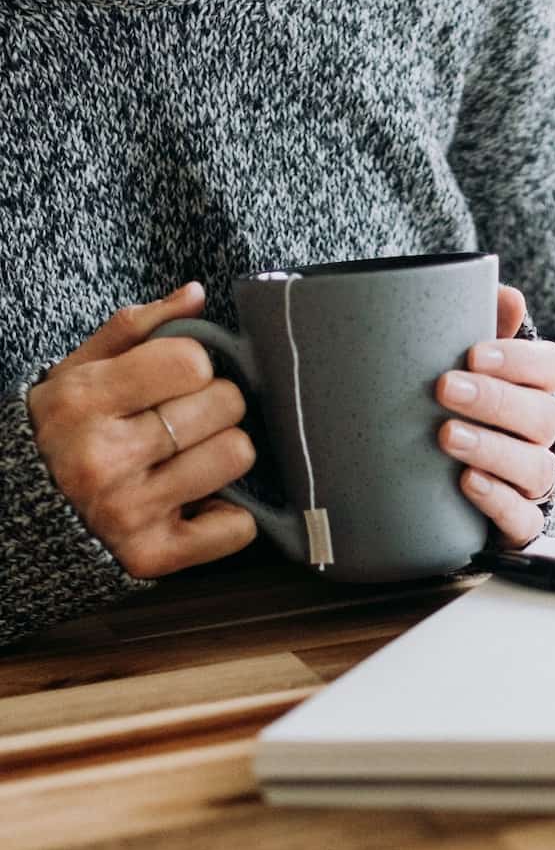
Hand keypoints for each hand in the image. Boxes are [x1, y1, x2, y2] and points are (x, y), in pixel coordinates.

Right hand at [26, 282, 257, 578]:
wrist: (18, 515)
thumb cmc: (62, 431)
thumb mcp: (79, 370)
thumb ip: (137, 327)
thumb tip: (195, 294)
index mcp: (83, 402)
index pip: (191, 361)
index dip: (194, 366)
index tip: (175, 380)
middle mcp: (102, 458)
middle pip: (225, 405)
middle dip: (215, 406)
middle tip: (186, 420)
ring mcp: (127, 511)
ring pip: (237, 456)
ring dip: (223, 454)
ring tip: (189, 457)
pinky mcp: (151, 556)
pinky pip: (238, 527)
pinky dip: (228, 517)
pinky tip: (196, 505)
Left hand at [436, 285, 554, 547]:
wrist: (428, 473)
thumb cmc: (450, 399)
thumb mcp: (461, 361)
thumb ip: (480, 324)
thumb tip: (507, 296)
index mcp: (536, 388)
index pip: (553, 368)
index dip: (520, 361)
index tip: (473, 352)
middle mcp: (541, 434)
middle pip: (542, 416)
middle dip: (495, 400)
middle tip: (444, 388)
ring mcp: (532, 480)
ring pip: (535, 467)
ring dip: (492, 448)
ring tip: (447, 436)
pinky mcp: (517, 522)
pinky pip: (524, 519)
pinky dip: (499, 501)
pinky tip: (467, 483)